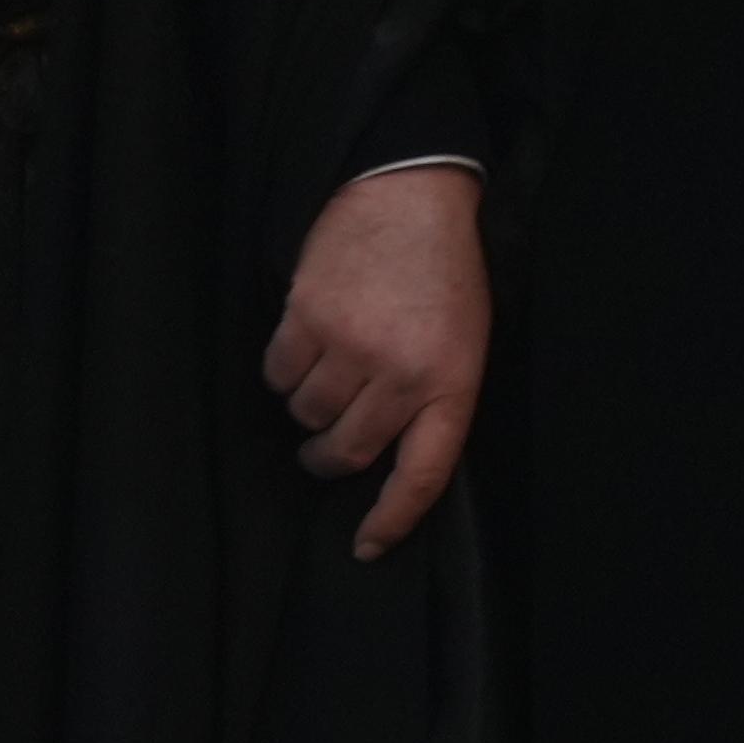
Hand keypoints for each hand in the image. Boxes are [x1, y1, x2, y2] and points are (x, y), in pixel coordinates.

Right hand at [268, 165, 488, 562]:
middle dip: (329, 458)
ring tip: (328, 370)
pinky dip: (284, 369)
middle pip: (348, 451)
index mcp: (453, 383)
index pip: (422, 475)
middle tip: (325, 448)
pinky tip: (305, 343)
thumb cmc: (442, 272)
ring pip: (307, 413)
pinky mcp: (307, 319)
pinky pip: (278, 373)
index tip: (366, 547)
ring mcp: (352, 347)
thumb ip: (434, 397)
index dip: (391, 519)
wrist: (408, 194)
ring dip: (309, 404)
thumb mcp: (465, 340)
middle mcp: (403, 374)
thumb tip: (390, 453)